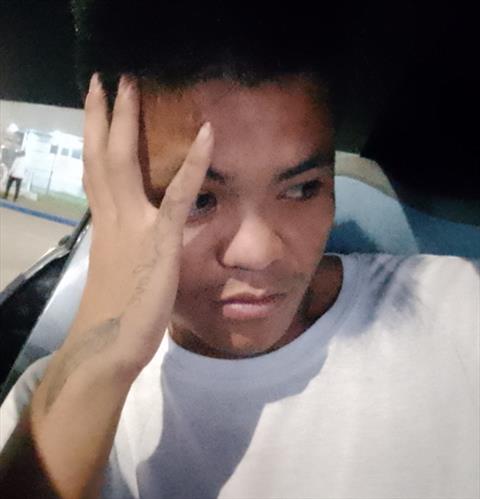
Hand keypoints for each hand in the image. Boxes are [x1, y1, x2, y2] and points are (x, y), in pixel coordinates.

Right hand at [63, 73, 212, 377]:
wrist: (107, 346)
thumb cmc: (116, 314)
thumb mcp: (121, 270)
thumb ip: (128, 245)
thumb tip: (139, 235)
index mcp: (106, 226)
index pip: (95, 172)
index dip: (94, 139)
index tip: (96, 110)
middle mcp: (113, 219)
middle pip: (101, 157)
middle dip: (102, 117)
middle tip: (105, 80)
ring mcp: (133, 227)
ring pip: (121, 164)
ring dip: (125, 121)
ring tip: (129, 84)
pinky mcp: (159, 241)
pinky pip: (179, 195)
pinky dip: (194, 163)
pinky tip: (207, 135)